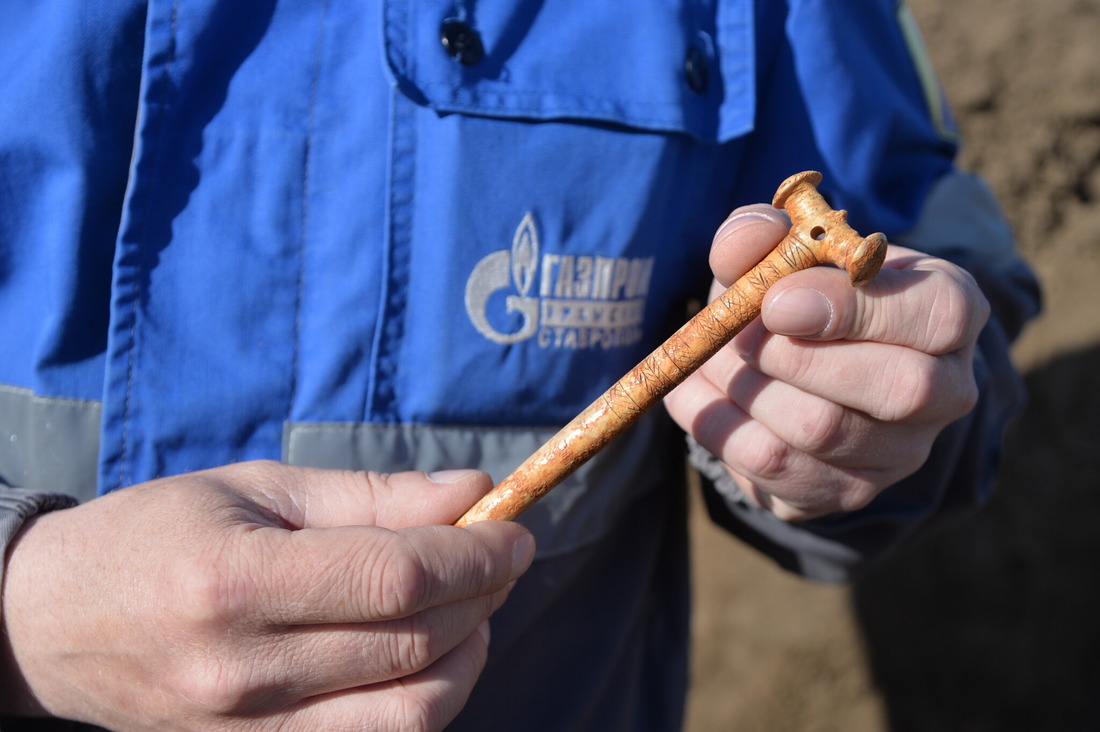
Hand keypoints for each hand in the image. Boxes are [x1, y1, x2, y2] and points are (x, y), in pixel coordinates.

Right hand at [0, 461, 533, 730]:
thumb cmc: (159, 533)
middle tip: (502, 555)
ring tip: (471, 606)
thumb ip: (372, 495)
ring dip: (469, 655)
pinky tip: (429, 651)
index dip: (475, 554)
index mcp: (235, 583)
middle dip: (484, 595)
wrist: (55, 624)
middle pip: (414, 645)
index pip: (395, 580)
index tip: (514, 530)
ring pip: (411, 714)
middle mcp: (242, 671)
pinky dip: (426, 697)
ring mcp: (249, 731)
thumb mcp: (259, 489)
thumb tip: (474, 490)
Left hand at [666, 204, 989, 520]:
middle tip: (739, 336)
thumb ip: (763, 235)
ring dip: (747, 388)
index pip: (940, 314)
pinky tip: (701, 393)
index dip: (854, 308)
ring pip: (825, 431)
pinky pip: (775, 468)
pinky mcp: (847, 491)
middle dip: (797, 357)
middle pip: (900, 389)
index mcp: (949, 310)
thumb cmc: (799, 293)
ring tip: (712, 357)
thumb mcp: (784, 250)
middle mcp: (946, 389)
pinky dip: (719, 426)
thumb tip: (746, 239)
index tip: (777, 301)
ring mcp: (902, 452)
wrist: (789, 363)